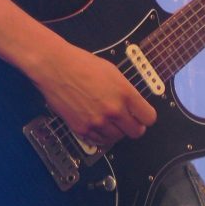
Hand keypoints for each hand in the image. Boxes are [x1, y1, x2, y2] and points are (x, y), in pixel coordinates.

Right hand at [32, 41, 156, 148]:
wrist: (55, 68)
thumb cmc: (81, 64)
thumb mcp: (112, 72)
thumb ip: (125, 91)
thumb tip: (133, 105)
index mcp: (124, 93)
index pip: (148, 118)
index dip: (146, 117)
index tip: (142, 116)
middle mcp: (114, 110)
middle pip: (136, 132)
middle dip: (134, 126)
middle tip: (127, 120)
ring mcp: (98, 122)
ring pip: (117, 138)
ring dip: (116, 131)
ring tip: (108, 119)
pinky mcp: (82, 129)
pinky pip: (99, 141)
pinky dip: (100, 135)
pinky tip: (97, 123)